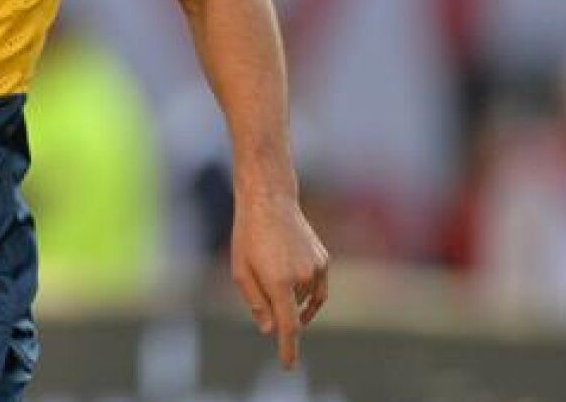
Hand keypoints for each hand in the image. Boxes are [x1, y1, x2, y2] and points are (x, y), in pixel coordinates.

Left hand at [230, 193, 329, 368]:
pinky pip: (317, 288)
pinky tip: (293, 282)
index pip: (288, 325)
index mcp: (279, 281)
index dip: (288, 348)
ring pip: (305, 299)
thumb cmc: (248, 235)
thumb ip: (255, 302)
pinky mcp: (325, 260)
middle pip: (292, 311)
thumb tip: (268, 329)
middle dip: (278, 310)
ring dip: (291, 297)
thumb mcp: (240, 270)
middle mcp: (303, 277)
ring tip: (271, 267)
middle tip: (261, 284)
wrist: (270, 201)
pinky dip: (306, 292)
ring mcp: (318, 268)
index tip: (288, 365)